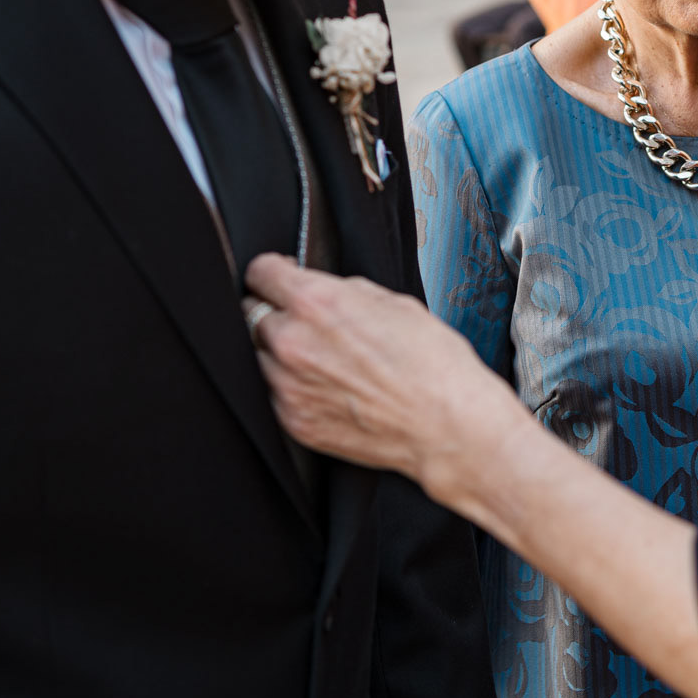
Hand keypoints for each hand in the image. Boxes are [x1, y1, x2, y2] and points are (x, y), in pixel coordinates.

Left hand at [246, 255, 528, 510]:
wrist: (447, 425)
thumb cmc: (433, 365)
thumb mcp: (394, 303)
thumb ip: (344, 292)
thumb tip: (326, 291)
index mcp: (316, 303)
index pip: (260, 273)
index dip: (274, 272)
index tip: (280, 278)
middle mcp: (293, 343)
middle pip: (251, 314)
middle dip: (274, 311)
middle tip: (303, 320)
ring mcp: (288, 387)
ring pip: (257, 356)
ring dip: (278, 351)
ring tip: (318, 357)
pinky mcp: (293, 421)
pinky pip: (272, 394)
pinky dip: (289, 386)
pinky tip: (325, 385)